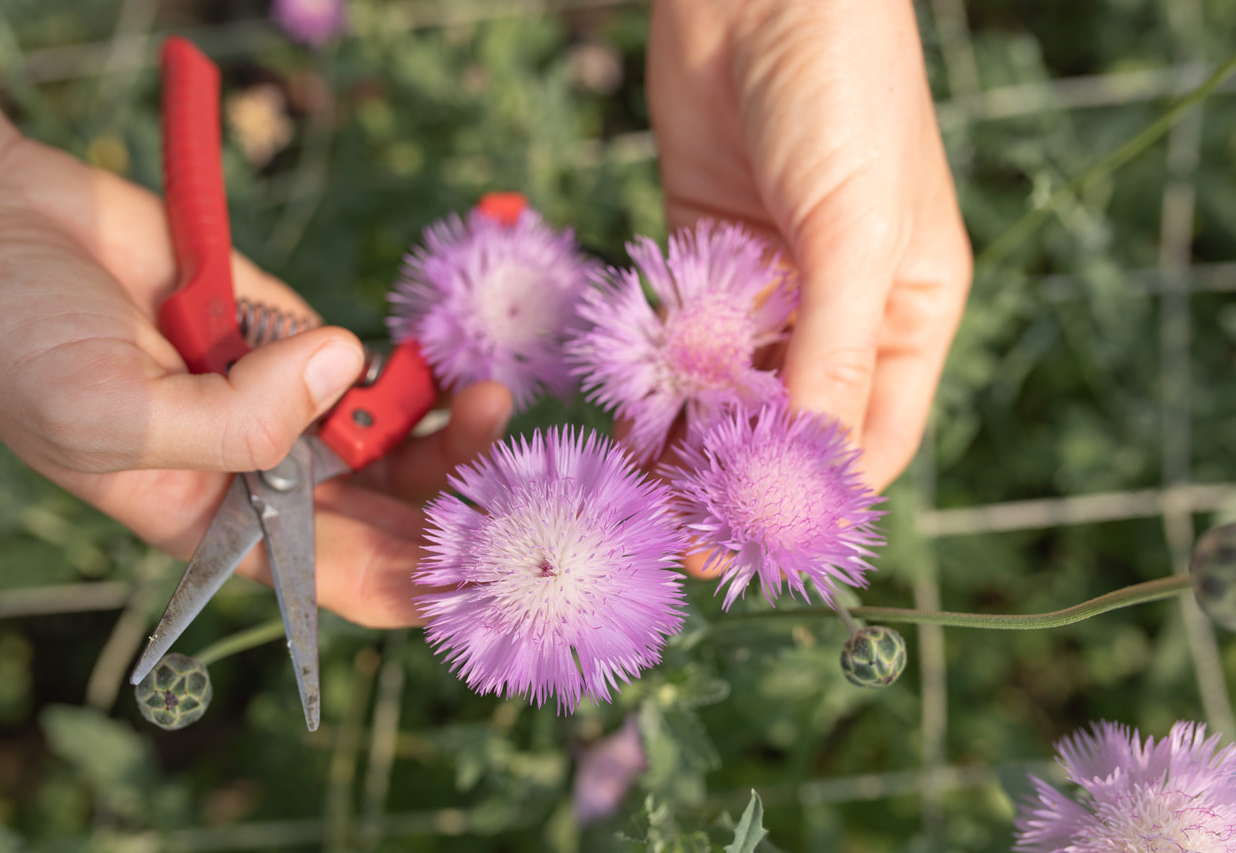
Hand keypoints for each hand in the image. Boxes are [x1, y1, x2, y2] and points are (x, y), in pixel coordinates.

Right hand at [0, 63, 511, 626]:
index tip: (480, 568)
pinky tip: (445, 365)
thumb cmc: (19, 341)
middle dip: (451, 500)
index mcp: (219, 522)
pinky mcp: (293, 332)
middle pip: (384, 510)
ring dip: (444, 429)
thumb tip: (346, 369)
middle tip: (509, 474)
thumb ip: (233, 420)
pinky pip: (370, 361)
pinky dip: (412, 366)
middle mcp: (264, 470)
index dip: (412, 581)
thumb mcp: (108, 413)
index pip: (335, 577)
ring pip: (391, 436)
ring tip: (486, 401)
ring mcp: (283, 398)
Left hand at [648, 0, 971, 490]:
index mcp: (906, 311)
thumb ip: (830, 346)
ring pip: (726, 391)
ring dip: (688, 444)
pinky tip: (625, 429)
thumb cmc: (844, 92)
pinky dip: (654, 386)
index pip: (874, 434)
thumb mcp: (855, 228)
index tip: (760, 546)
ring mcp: (764, 285)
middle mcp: (836, 309)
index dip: (821, 497)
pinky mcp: (699, 256)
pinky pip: (676, 342)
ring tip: (645, 501)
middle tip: (686, 539)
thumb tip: (806, 459)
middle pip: (789, 422)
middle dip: (741, 482)